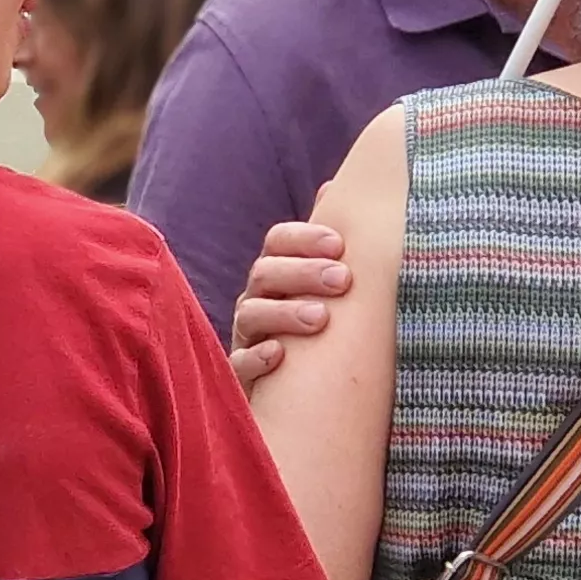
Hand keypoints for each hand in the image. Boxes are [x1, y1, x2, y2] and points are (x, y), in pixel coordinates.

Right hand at [230, 220, 349, 384]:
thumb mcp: (330, 288)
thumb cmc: (324, 331)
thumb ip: (329, 245)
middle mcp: (257, 300)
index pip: (278, 241)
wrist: (309, 393)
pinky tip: (278, 355)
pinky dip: (256, 357)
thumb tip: (335, 186)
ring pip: (250, 314)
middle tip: (342, 279)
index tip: (339, 244)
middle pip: (265, 273)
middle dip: (302, 272)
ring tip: (320, 318)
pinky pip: (238, 363)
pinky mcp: (241, 376)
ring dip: (284, 313)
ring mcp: (247, 337)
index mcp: (278, 273)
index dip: (304, 238)